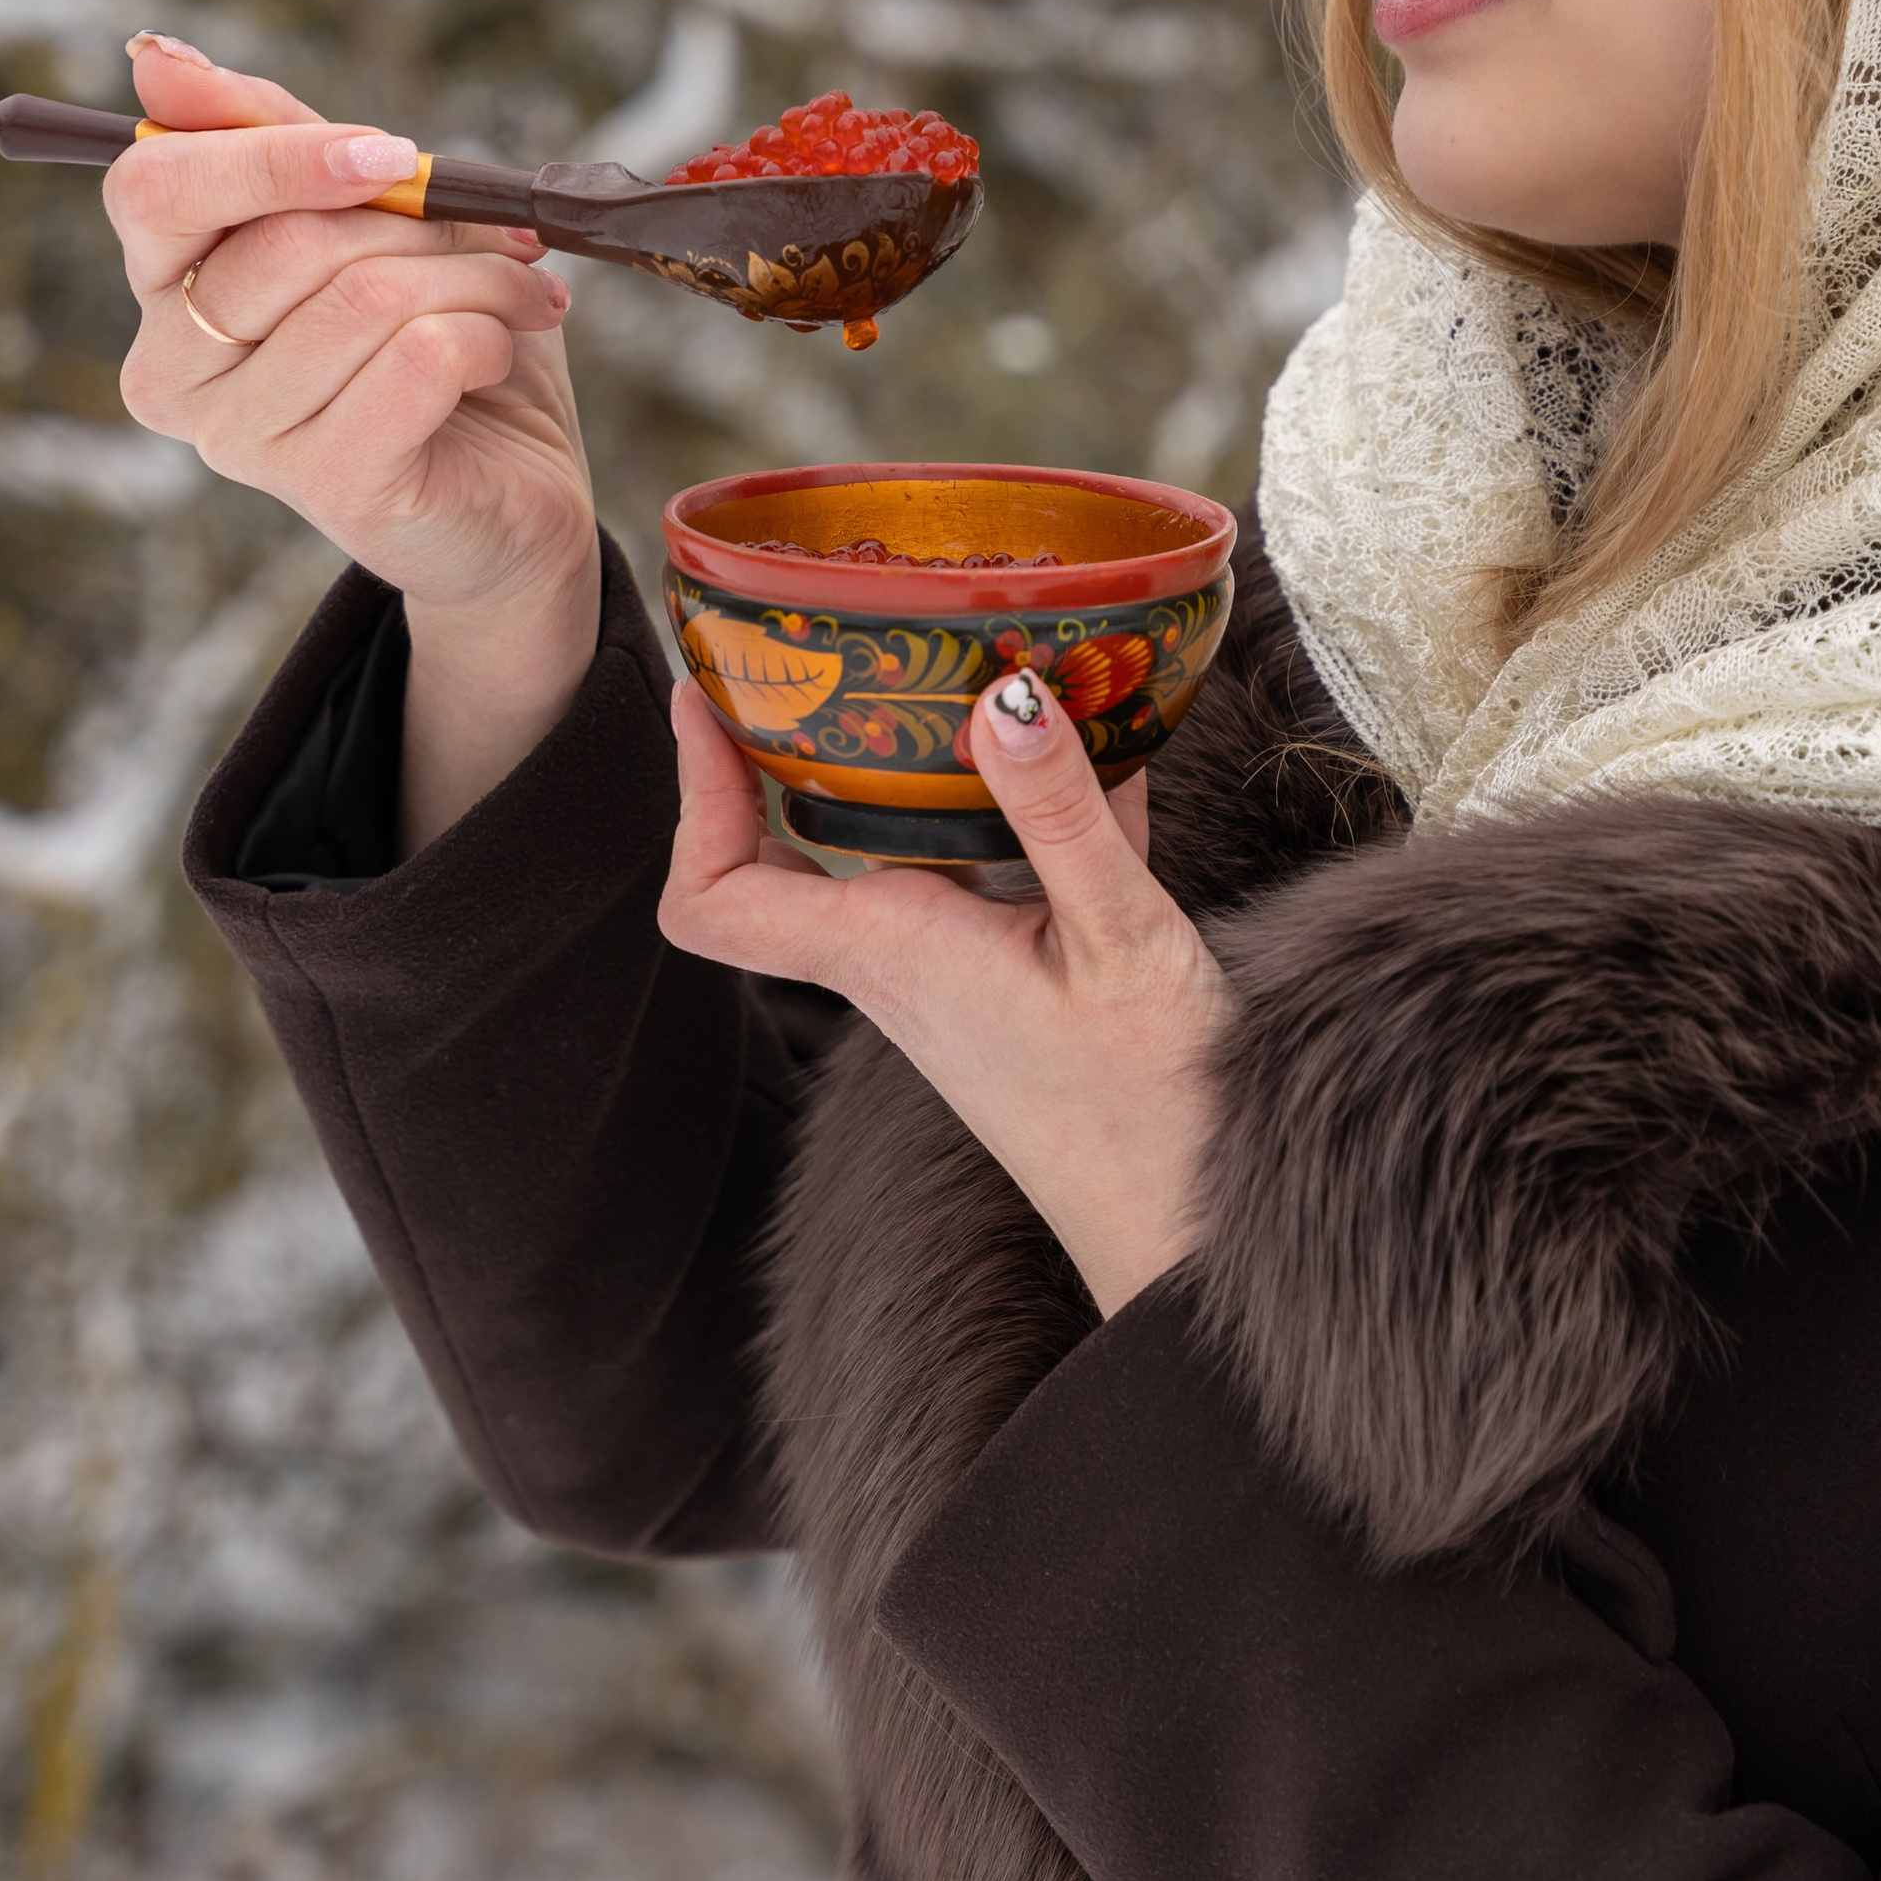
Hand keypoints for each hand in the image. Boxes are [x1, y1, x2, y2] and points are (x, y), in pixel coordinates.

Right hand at [104, 32, 600, 850]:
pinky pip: (419, 359)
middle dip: (422, 221)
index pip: (156, 189)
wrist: (513, 499)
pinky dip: (488, 334)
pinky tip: (504, 351)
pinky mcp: (334, 485)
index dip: (275, 153)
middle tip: (499, 236)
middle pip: (286, 239)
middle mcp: (179, 376)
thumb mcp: (364, 223)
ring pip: (365, 296)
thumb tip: (156, 65)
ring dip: (476, 277)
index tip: (389, 153)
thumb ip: (272, 138)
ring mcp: (246, 442)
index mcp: (165, 296)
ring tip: (520, 294)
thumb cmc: (434, 349)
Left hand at [658, 667, 1227, 1315]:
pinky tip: (1086, 749)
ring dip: (885, 771)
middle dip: (771, 755)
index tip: (711, 697)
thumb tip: (1004, 698)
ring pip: (872, 859)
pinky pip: (974, 872)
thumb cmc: (1150, 1105)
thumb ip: (1062, 817)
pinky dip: (1004, 806)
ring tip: (922, 671)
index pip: (715, 893)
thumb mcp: (1120, 940)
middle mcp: (894, 963)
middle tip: (805, 661)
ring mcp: (943, 976)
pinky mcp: (1002, 980)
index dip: (692, 794)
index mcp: (888, 954)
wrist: (1188, 1220)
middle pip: (773, 861)